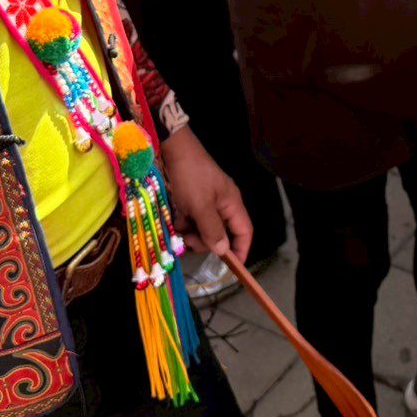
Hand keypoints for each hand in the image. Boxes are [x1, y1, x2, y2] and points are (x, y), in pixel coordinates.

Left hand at [159, 128, 251, 261]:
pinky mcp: (190, 200)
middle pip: (220, 234)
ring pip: (201, 229)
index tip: (232, 267)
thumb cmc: (191, 175)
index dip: (240, 249)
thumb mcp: (201, 205)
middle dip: (204, 241)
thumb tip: (223, 251)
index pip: (244, 231)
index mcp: (231, 204)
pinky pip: (189, 220)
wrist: (172, 149)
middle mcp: (221, 204)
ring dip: (189, 232)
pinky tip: (173, 217)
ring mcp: (205, 202)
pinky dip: (181, 222)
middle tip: (188, 241)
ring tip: (177, 227)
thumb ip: (212, 229)